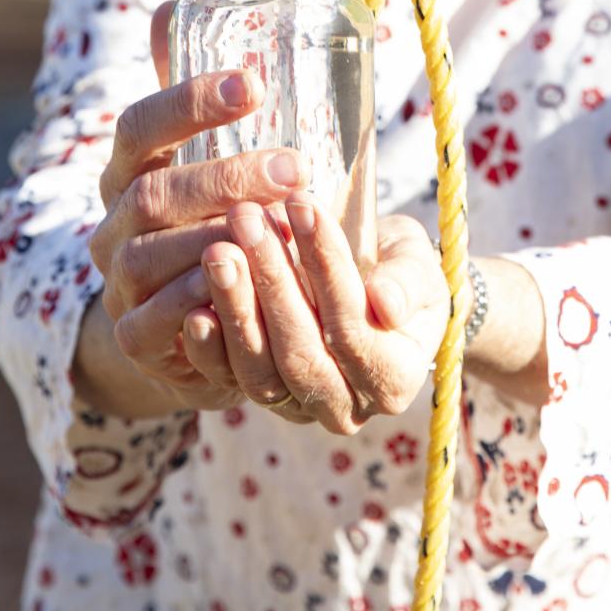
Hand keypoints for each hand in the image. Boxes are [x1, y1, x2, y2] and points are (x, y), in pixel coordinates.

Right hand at [85, 0, 313, 415]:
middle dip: (227, 176)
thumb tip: (176, 0)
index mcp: (129, 164)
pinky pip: (158, 320)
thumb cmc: (197, 214)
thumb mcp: (192, 149)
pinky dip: (202, 302)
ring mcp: (117, 279)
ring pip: (153, 255)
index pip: (141, 122)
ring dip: (219, 240)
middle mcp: (114, 218)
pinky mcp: (135, 334)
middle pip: (156, 191)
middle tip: (296, 169)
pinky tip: (246, 287)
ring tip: (281, 230)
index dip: (190, 100)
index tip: (253, 83)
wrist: (169, 318)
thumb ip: (187, 83)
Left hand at [184, 193, 449, 433]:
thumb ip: (407, 280)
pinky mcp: (257, 396)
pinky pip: (226, 379)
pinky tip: (194, 305)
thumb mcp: (416, 262)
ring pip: (258, 371)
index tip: (302, 203)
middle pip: (300, 354)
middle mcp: (345, 406)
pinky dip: (207, 346)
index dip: (328, 268)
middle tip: (246, 218)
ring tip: (218, 248)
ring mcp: (297, 407)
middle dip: (272, 281)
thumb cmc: (396, 267)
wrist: (370, 285)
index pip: (354, 330)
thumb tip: (386, 303)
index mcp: (393, 378)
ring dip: (235, 306)